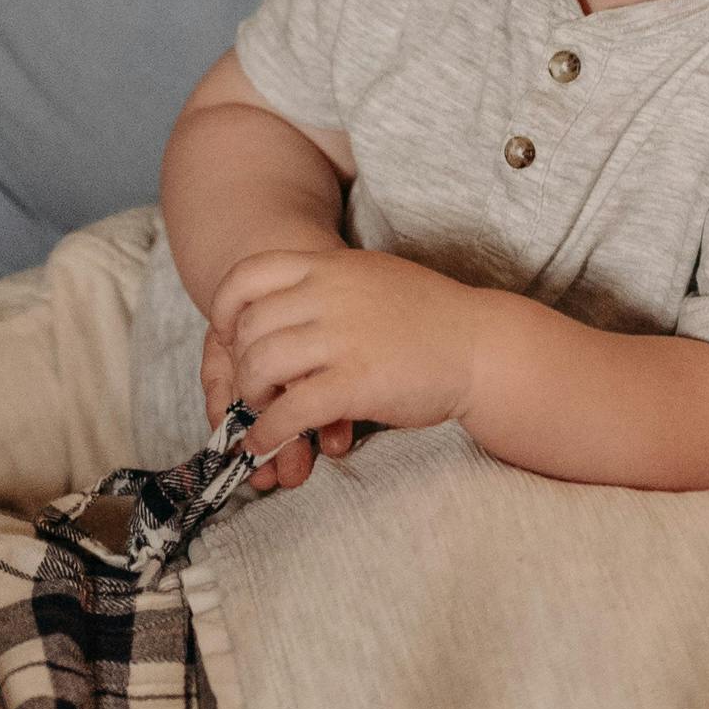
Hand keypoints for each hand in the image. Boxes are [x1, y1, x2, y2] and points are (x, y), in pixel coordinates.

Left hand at [209, 246, 487, 470]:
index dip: (225, 310)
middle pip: (248, 328)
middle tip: (253, 389)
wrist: (482, 347)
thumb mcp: (372, 277)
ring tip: (261, 414)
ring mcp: (342, 338)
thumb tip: (284, 302)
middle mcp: (329, 295)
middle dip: (240, 365)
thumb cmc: (431, 317)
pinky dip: (268, 431)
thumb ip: (328, 284)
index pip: (247, 275)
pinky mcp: (355, 383)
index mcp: (329, 266)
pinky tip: (265, 443)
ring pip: (260, 367)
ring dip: (251, 398)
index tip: (228, 337)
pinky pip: (290, 410)